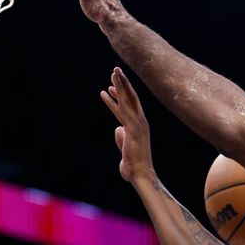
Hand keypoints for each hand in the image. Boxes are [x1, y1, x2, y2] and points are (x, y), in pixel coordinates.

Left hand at [100, 67, 152, 181]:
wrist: (141, 174)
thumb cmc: (134, 165)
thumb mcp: (126, 148)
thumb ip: (122, 137)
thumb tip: (118, 129)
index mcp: (141, 125)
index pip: (132, 105)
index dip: (123, 93)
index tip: (112, 85)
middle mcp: (141, 122)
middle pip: (132, 97)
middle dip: (124, 82)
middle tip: (116, 69)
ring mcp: (138, 125)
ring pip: (127, 100)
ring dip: (119, 85)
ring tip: (113, 73)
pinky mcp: (132, 129)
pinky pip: (119, 112)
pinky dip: (111, 102)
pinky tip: (103, 92)